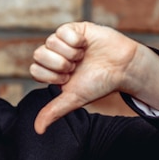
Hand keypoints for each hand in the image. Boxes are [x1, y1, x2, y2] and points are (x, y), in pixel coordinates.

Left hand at [30, 22, 158, 133]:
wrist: (123, 68)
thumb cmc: (99, 83)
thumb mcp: (74, 99)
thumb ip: (53, 111)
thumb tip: (37, 130)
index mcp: (50, 70)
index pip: (35, 69)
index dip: (52, 75)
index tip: (68, 78)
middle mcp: (54, 54)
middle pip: (38, 54)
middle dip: (60, 65)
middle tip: (76, 67)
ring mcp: (63, 40)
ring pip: (50, 42)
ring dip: (70, 53)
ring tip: (82, 57)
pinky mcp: (74, 29)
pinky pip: (62, 30)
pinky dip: (76, 41)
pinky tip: (85, 45)